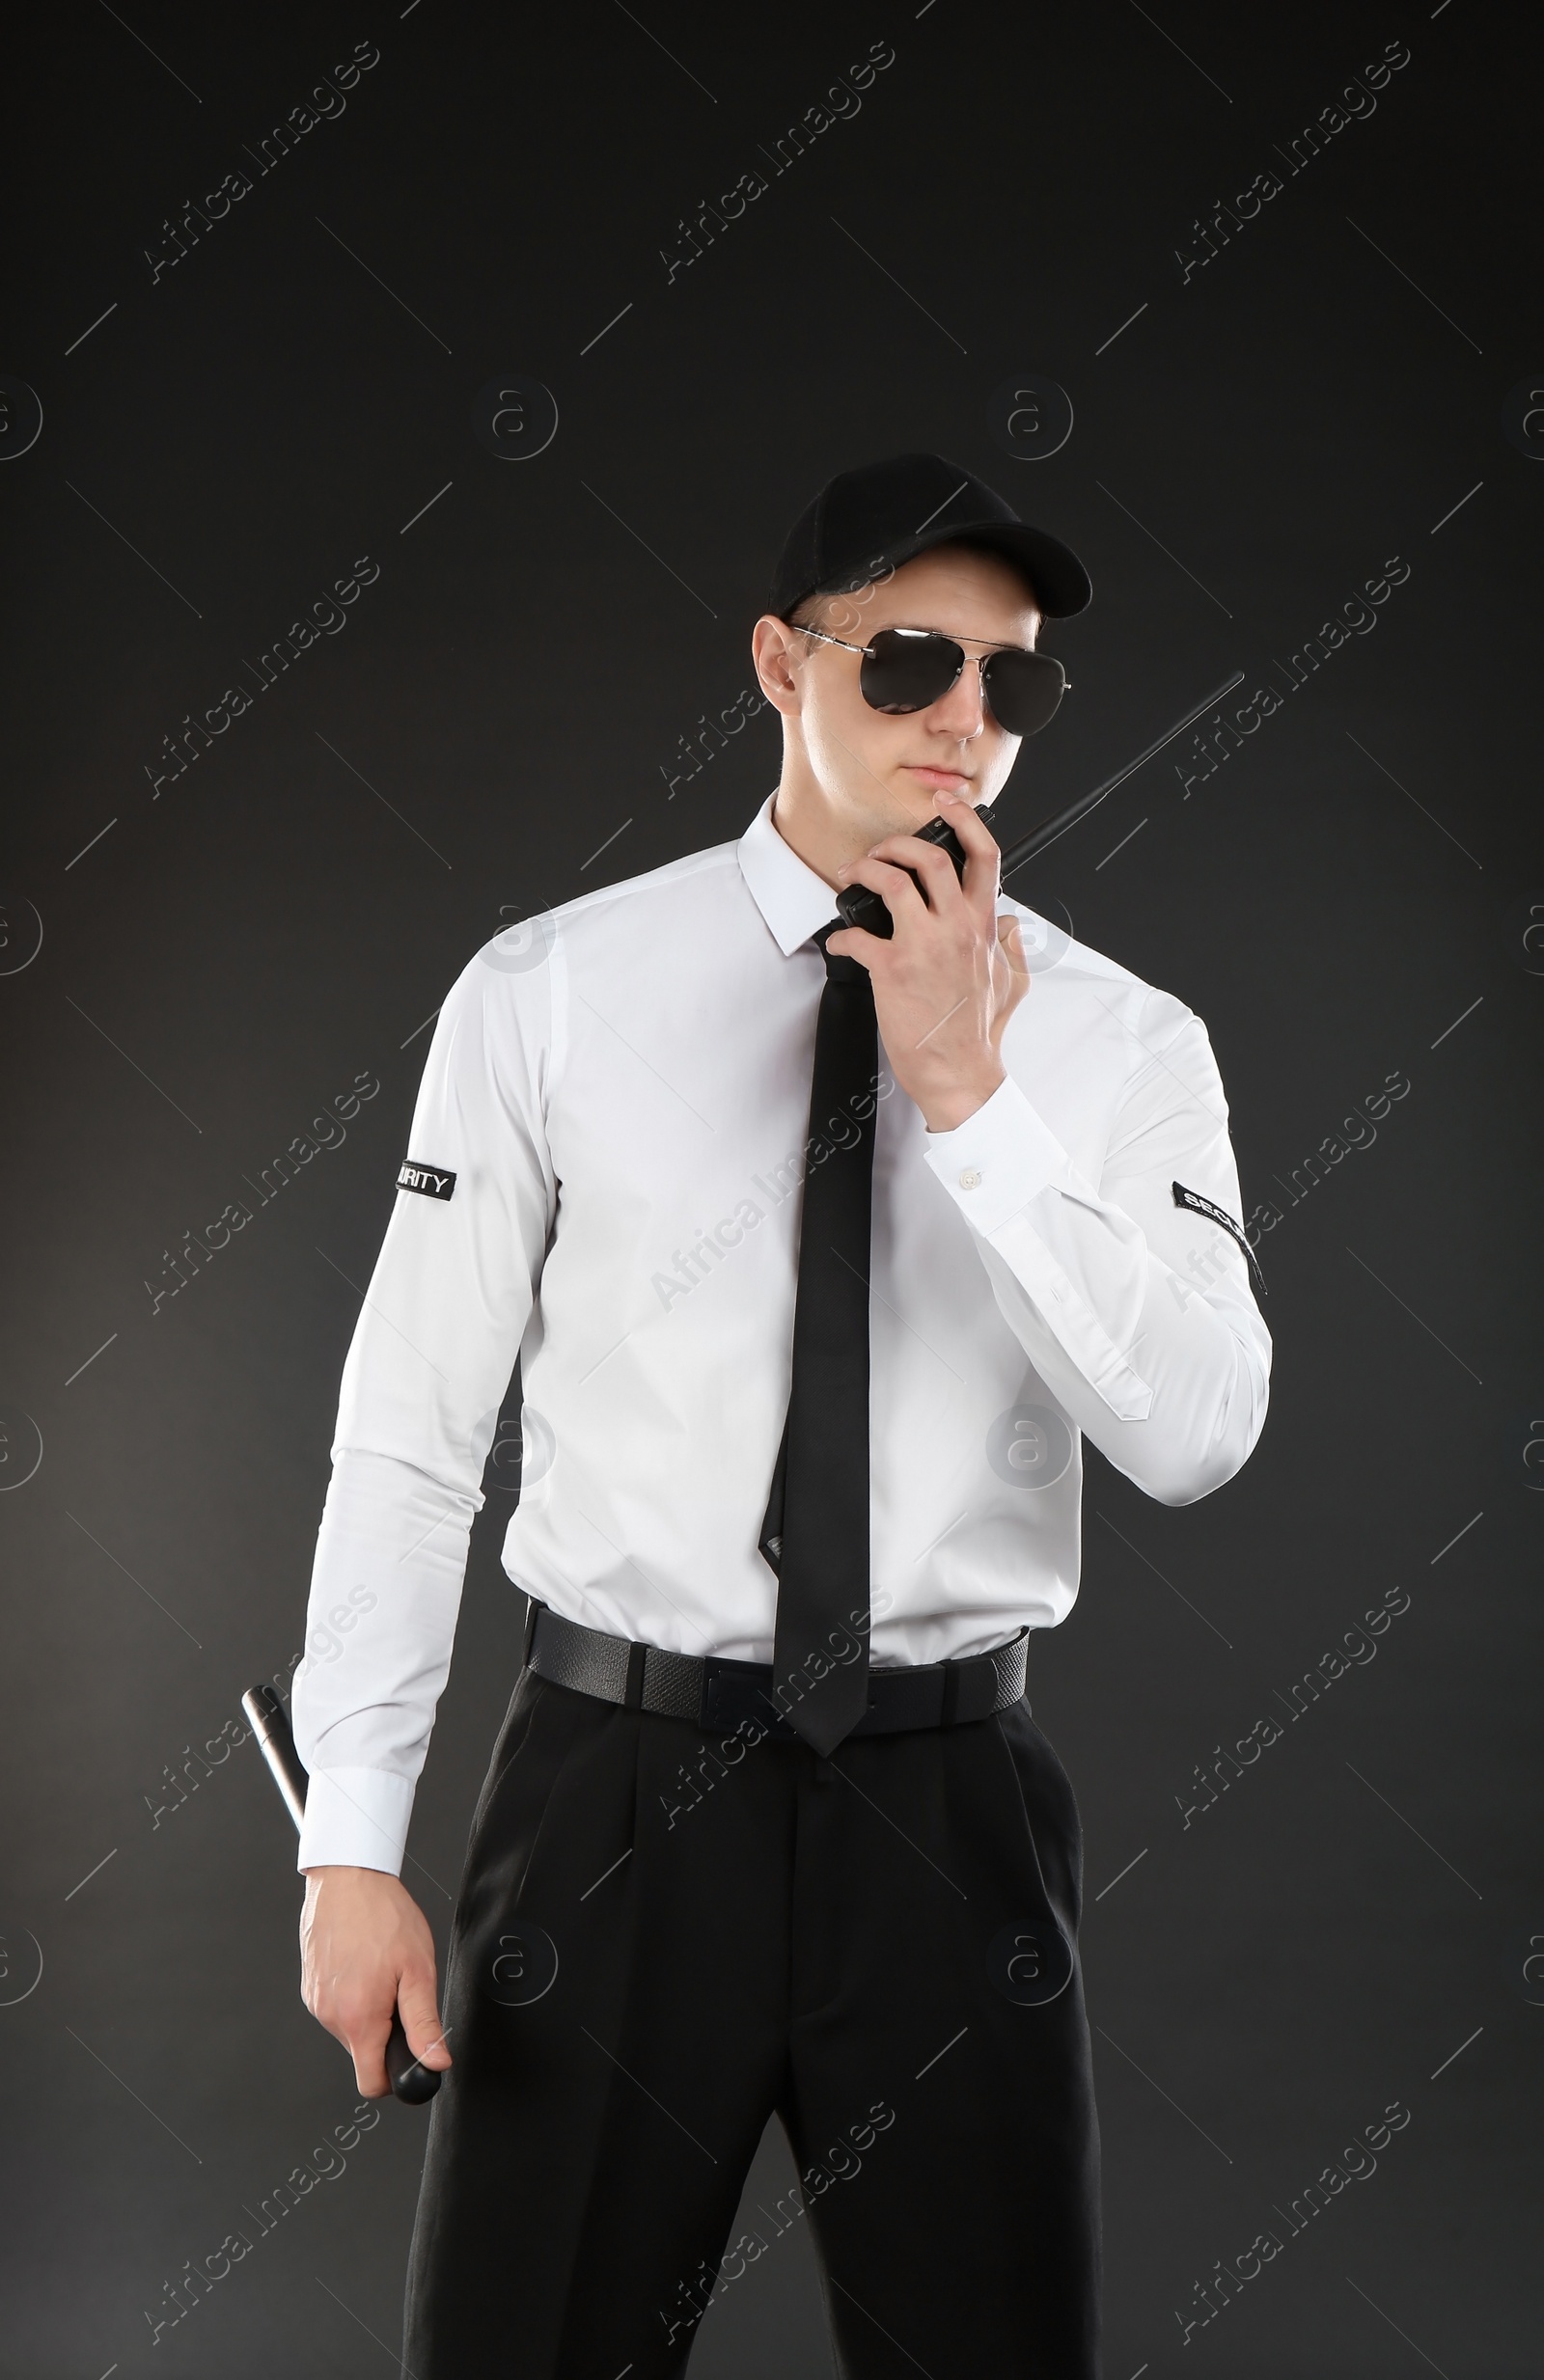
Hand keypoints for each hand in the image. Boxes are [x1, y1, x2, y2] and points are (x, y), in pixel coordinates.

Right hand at [299, 1865, 451, 2097]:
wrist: (348, 1877)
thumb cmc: (382, 1915)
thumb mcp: (418, 1969)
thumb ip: (425, 2024)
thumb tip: (436, 2062)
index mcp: (358, 2019)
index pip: (371, 2083)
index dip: (396, 2076)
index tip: (409, 2054)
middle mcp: (330, 2016)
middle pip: (363, 2053)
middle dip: (386, 2033)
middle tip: (399, 1991)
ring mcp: (315, 2001)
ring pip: (350, 2029)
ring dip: (369, 2012)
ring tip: (380, 1971)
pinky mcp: (309, 1987)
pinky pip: (336, 2008)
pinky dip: (352, 1996)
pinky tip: (362, 1963)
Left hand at [827, 786, 1030, 1132]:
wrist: (960, 1072)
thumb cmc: (981, 1032)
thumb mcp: (1014, 982)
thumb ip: (1012, 946)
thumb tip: (1012, 924)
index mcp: (986, 925)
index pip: (985, 855)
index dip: (965, 819)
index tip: (944, 804)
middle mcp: (958, 928)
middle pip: (930, 856)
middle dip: (897, 843)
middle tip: (879, 851)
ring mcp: (925, 946)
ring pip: (891, 881)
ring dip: (863, 870)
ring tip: (849, 877)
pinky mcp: (893, 970)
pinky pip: (856, 936)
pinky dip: (841, 936)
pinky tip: (840, 943)